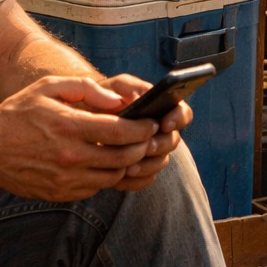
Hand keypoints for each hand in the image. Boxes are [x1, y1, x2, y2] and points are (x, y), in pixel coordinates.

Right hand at [0, 75, 176, 199]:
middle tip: (148, 137)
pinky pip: (95, 188)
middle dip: (142, 148)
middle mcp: (69, 157)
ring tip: (131, 149)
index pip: (120, 131)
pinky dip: (107, 176)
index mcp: (68, 126)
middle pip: (123, 158)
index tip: (152, 122)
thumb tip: (118, 100)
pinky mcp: (61, 194)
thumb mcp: (49, 87)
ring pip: (113, 177)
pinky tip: (106, 162)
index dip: (143, 128)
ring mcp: (65, 180)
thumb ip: (86, 88)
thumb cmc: (19, 112)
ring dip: (127, 164)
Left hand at [101, 73, 188, 191]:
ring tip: (129, 167)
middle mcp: (160, 131)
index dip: (178, 118)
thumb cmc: (101, 99)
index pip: (182, 112)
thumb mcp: (112, 87)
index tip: (164, 123)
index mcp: (160, 108)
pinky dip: (135, 180)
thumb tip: (142, 97)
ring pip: (161, 162)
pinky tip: (121, 177)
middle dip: (161, 145)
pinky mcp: (141, 170)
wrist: (83, 120)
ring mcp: (152, 152)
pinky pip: (146, 179)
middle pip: (173, 141)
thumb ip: (128, 86)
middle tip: (147, 147)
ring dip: (147, 165)